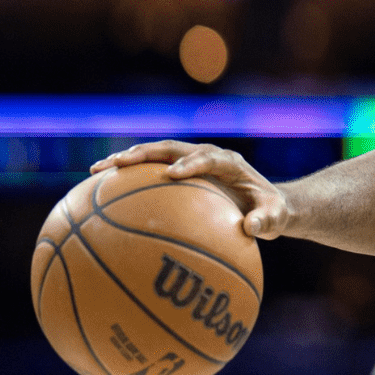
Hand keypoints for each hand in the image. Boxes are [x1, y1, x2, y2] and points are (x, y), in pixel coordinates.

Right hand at [91, 140, 290, 238]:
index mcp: (230, 163)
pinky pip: (152, 170)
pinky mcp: (181, 171)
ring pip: (156, 154)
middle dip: (146, 153)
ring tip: (98, 170)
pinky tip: (101, 190)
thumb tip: (251, 227)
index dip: (191, 163)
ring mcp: (192, 161)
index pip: (208, 157)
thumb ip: (267, 221)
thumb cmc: (273, 212)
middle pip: (173, 148)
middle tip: (120, 164)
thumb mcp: (276, 218)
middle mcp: (209, 156)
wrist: (269, 203)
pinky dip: (129, 176)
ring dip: (129, 160)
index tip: (172, 175)